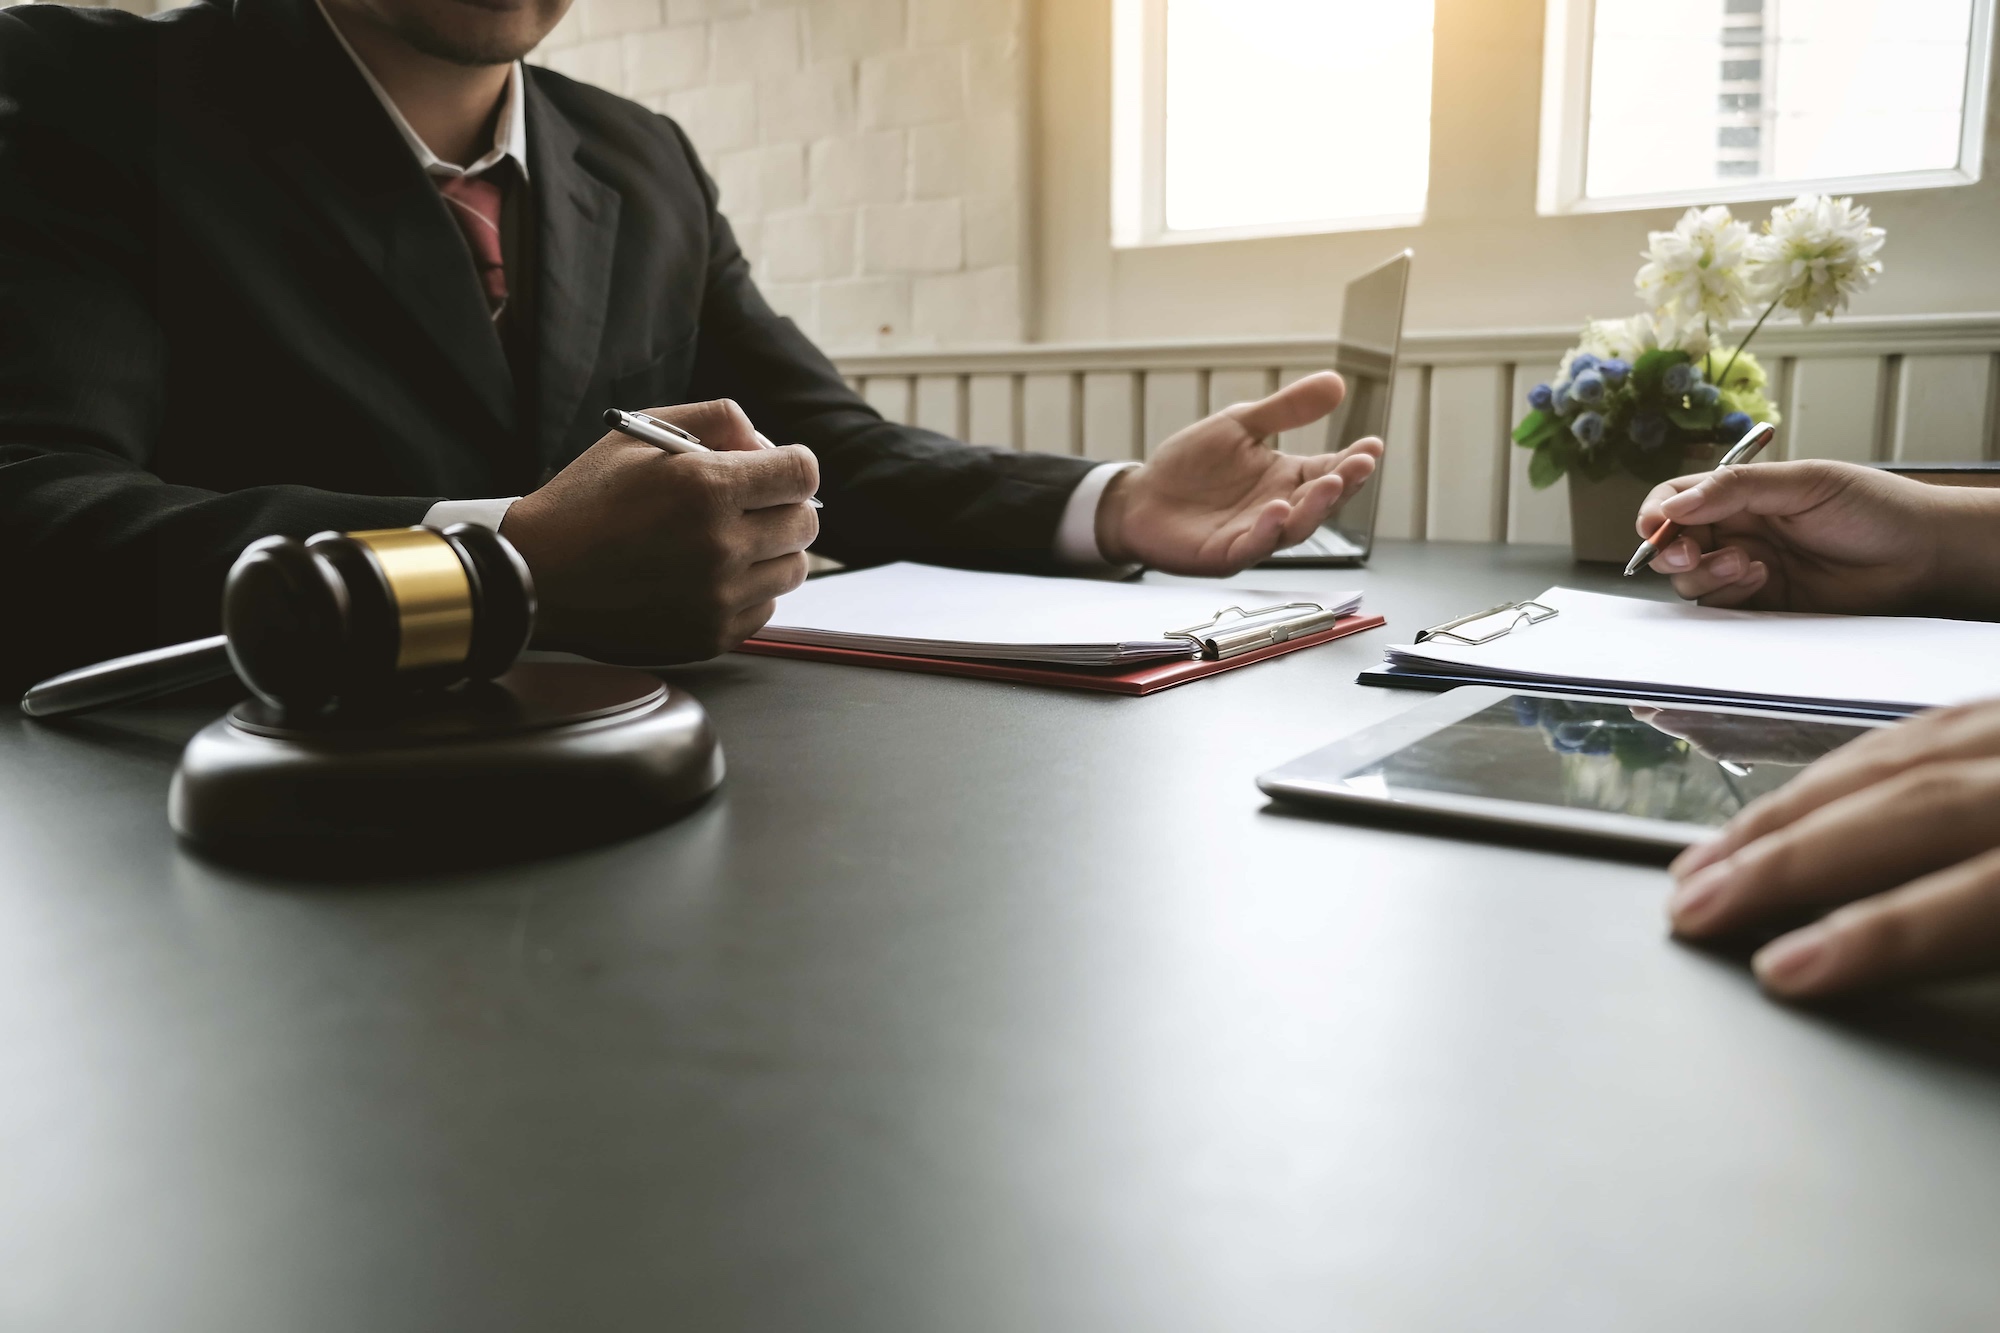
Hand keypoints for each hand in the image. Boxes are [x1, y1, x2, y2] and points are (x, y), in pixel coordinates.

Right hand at [499, 399, 817, 662]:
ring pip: (793, 569)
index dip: (791, 466)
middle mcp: (720, 546)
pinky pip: (766, 607)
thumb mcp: (640, 433)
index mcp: (707, 488)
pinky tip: (709, 577)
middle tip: (747, 506)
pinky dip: (749, 590)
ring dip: (772, 551)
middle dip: (783, 507)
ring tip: (726, 542)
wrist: (536, 576)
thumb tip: (767, 445)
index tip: (773, 472)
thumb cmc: (587, 499)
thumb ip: (717, 418)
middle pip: (806, 523)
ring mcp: (718, 598)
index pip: (803, 473)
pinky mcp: (711, 635)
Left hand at [1094, 372, 1382, 572]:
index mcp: (1287, 478)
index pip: (1330, 470)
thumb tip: (1337, 382)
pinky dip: (1267, 529)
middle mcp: (1279, 510)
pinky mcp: (1225, 555)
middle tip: (1360, 465)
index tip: (1373, 445)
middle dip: (1344, 485)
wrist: (1141, 496)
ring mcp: (1254, 535)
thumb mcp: (1240, 424)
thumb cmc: (1191, 464)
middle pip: (1321, 502)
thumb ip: (1285, 409)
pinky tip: (1277, 509)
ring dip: (1314, 508)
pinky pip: (1252, 546)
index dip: (1354, 461)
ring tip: (1329, 484)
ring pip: (1295, 528)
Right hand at [1636, 459, 1999, 615]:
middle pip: (1674, 546)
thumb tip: (1674, 506)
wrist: (1923, 556)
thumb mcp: (1804, 483)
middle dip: (1672, 552)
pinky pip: (1721, 610)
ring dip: (1707, 575)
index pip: (1677, 501)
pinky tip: (1762, 581)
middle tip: (1689, 555)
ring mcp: (1748, 570)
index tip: (1655, 528)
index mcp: (1742, 495)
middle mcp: (1738, 532)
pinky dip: (1729, 597)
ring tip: (1749, 566)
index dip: (1656, 515)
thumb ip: (1735, 488)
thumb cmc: (1874, 508)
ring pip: (1692, 581)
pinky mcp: (1763, 607)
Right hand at [1667, 699, 1999, 997]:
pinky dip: (1838, 772)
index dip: (1877, 937)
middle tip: (1695, 911)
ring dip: (1787, 815)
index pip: (1980, 894)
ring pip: (1893, 759)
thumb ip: (1999, 939)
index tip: (1782, 972)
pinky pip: (1914, 729)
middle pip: (1909, 808)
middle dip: (1786, 864)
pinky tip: (1793, 802)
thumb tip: (1949, 1030)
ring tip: (1710, 863)